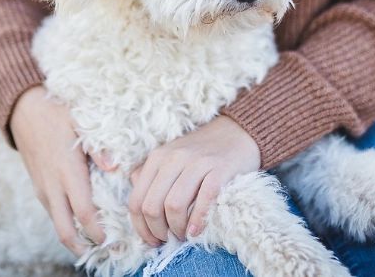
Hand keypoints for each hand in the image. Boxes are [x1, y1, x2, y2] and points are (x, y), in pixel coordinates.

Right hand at [10, 85, 105, 254]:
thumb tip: (115, 167)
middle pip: (65, 230)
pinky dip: (67, 224)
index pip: (83, 212)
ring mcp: (43, 188)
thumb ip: (98, 146)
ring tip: (97, 242)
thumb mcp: (80, 122)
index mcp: (67, 171)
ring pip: (57, 224)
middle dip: (83, 247)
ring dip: (75, 238)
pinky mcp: (39, 188)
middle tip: (104, 251)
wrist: (23, 110)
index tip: (112, 241)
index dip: (97, 231)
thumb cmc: (56, 114)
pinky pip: (53, 213)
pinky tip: (82, 223)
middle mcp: (53, 185)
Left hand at [127, 116, 259, 244]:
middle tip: (169, 240)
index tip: (152, 240)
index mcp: (157, 158)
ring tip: (183, 236)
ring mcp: (197, 162)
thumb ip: (149, 177)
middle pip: (152, 206)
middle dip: (158, 231)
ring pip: (174, 205)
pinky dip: (198, 221)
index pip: (136, 201)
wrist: (237, 133)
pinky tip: (196, 231)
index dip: (141, 228)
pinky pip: (204, 199)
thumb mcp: (170, 159)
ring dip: (176, 229)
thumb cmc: (201, 154)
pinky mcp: (220, 169)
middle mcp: (173, 158)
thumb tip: (137, 207)